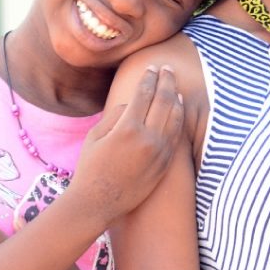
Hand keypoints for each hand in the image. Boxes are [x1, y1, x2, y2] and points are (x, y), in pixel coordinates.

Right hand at [71, 66, 183, 221]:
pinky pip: (176, 134)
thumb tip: (134, 103)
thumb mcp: (95, 136)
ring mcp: (159, 152)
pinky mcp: (165, 163)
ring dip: (176, 97)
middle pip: (164, 100)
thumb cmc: (91, 167)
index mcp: (127, 129)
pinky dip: (178, 117)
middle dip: (167, 80)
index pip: (144, 94)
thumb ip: (116, 114)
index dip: (149, 77)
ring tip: (174, 84)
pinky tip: (177, 107)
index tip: (152, 67)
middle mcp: (147, 139)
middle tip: (167, 68)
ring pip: (175, 117)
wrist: (98, 202)